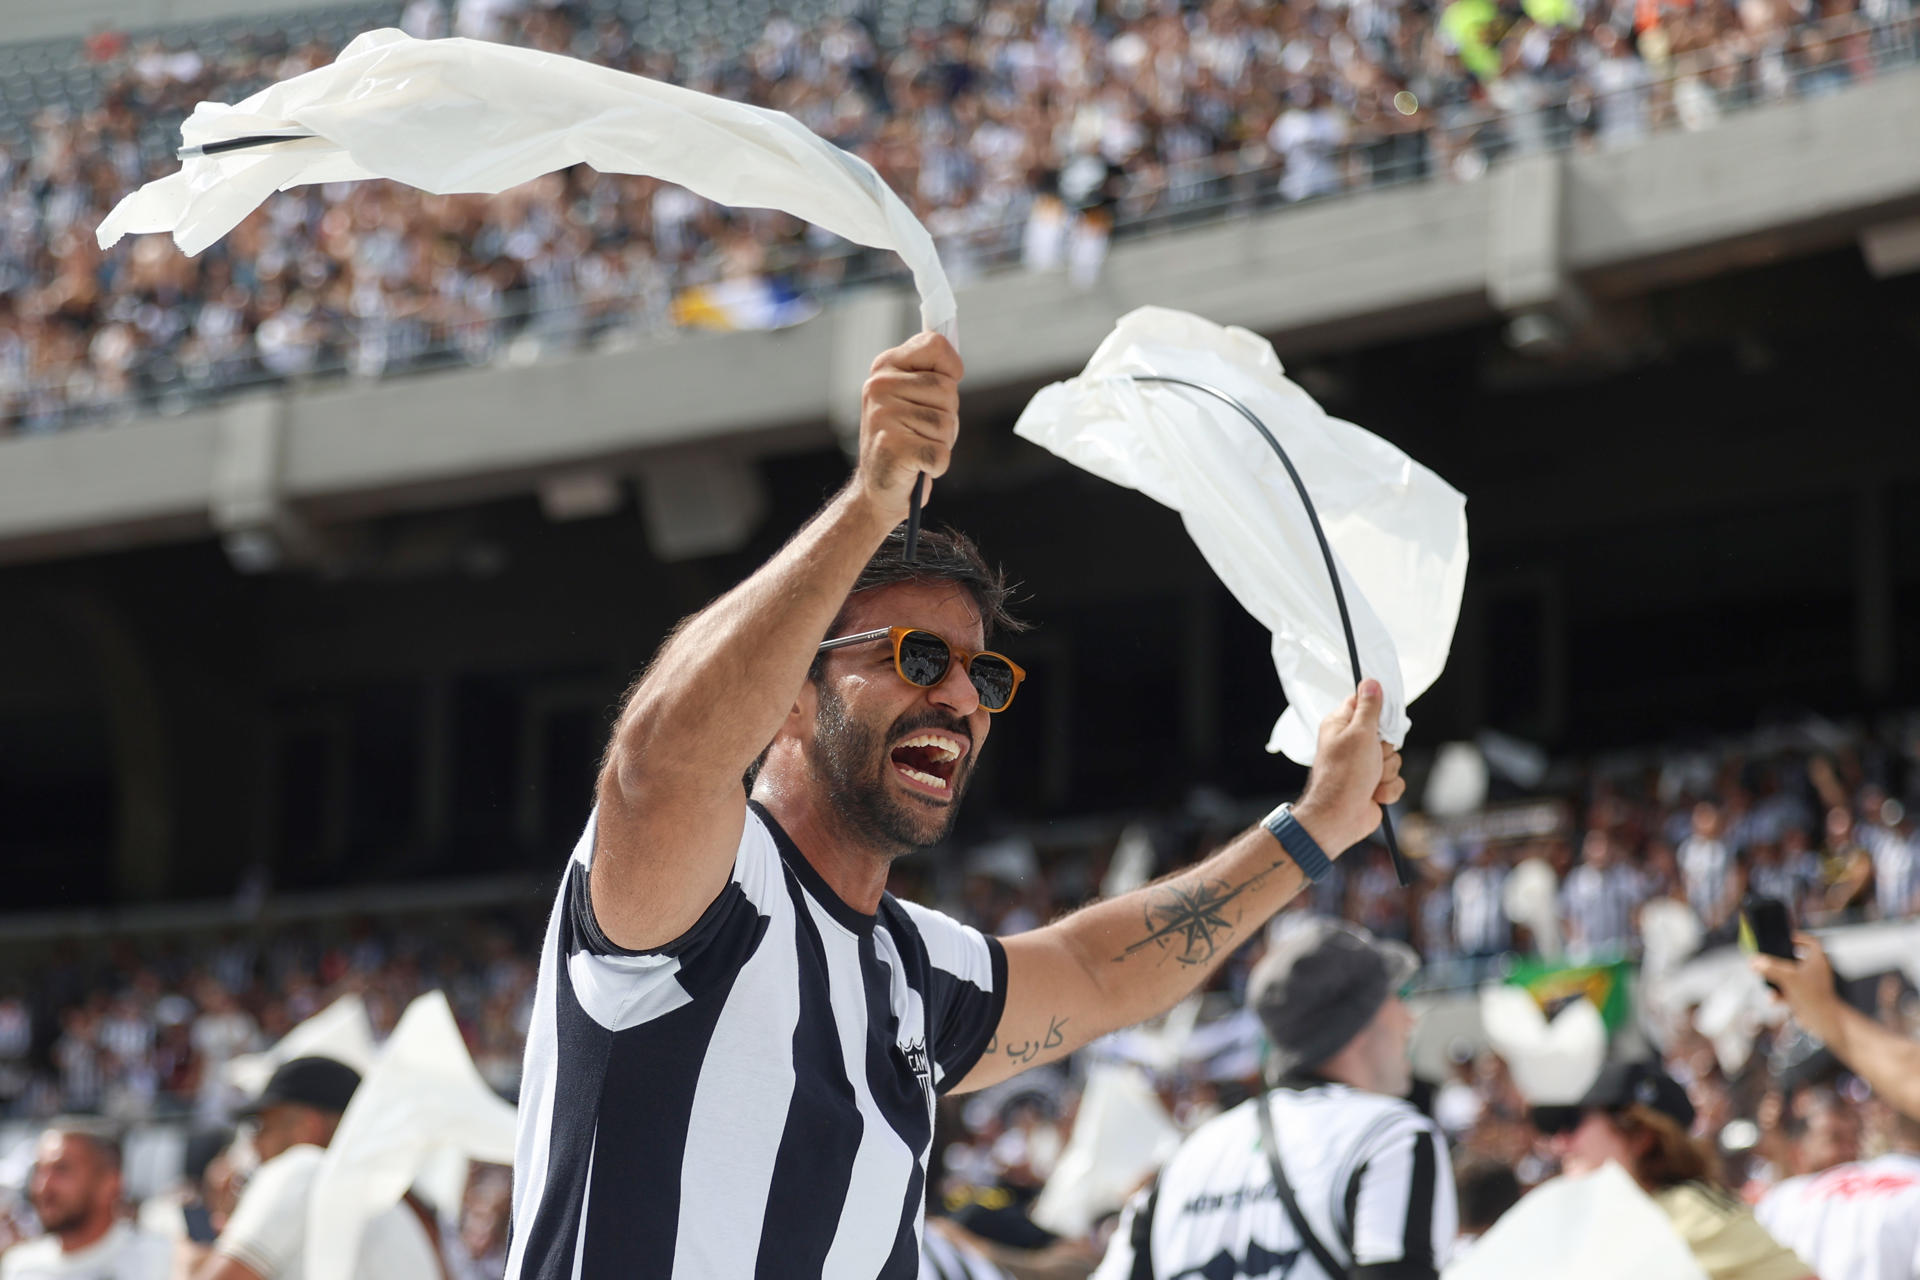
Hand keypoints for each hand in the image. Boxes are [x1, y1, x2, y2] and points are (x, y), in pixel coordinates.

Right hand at [852, 331, 962, 522]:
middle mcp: (879, 387)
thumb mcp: (911, 397)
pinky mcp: (893, 448)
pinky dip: (937, 465)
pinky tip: (917, 466)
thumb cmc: (905, 440)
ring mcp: (883, 417)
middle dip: (947, 415)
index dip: (951, 367)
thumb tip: (956, 361)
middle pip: (948, 390)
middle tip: (922, 431)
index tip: (945, 385)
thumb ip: (930, 374)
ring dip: (942, 442)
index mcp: (884, 367)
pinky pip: (941, 452)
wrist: (876, 489)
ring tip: (918, 447)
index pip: (934, 345)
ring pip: (947, 422)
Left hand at [1292, 679, 1402, 854]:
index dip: (1379, 711)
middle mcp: (1352, 743)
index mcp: (1341, 725)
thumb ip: (1369, 708)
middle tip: (1372, 756)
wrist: (1339, 817)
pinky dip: (1388, 788)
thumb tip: (1371, 682)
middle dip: (1386, 749)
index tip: (1383, 721)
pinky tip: (1373, 793)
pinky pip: (1396, 780)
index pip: (1365, 704)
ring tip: (1370, 779)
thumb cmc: (1344, 775)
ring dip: (1386, 771)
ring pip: (1394, 759)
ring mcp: (1364, 765)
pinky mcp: (1374, 784)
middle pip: (1387, 734)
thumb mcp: (1360, 734)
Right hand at [1752, 932, 1842, 1042]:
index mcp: (1818, 960)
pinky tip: (1773, 999)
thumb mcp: (1788, 977)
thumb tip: (1753, 961)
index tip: (1786, 938)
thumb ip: (1770, 968)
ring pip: (1790, 976)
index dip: (1799, 938)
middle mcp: (1816, 970)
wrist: (1823, 1022)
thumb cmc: (1813, 996)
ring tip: (1765, 981)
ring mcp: (1811, 985)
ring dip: (1776, 979)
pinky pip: (1789, 991)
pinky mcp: (1805, 997)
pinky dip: (1780, 994)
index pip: (1811, 942)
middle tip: (1768, 959)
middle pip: (1796, 959)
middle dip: (1780, 961)